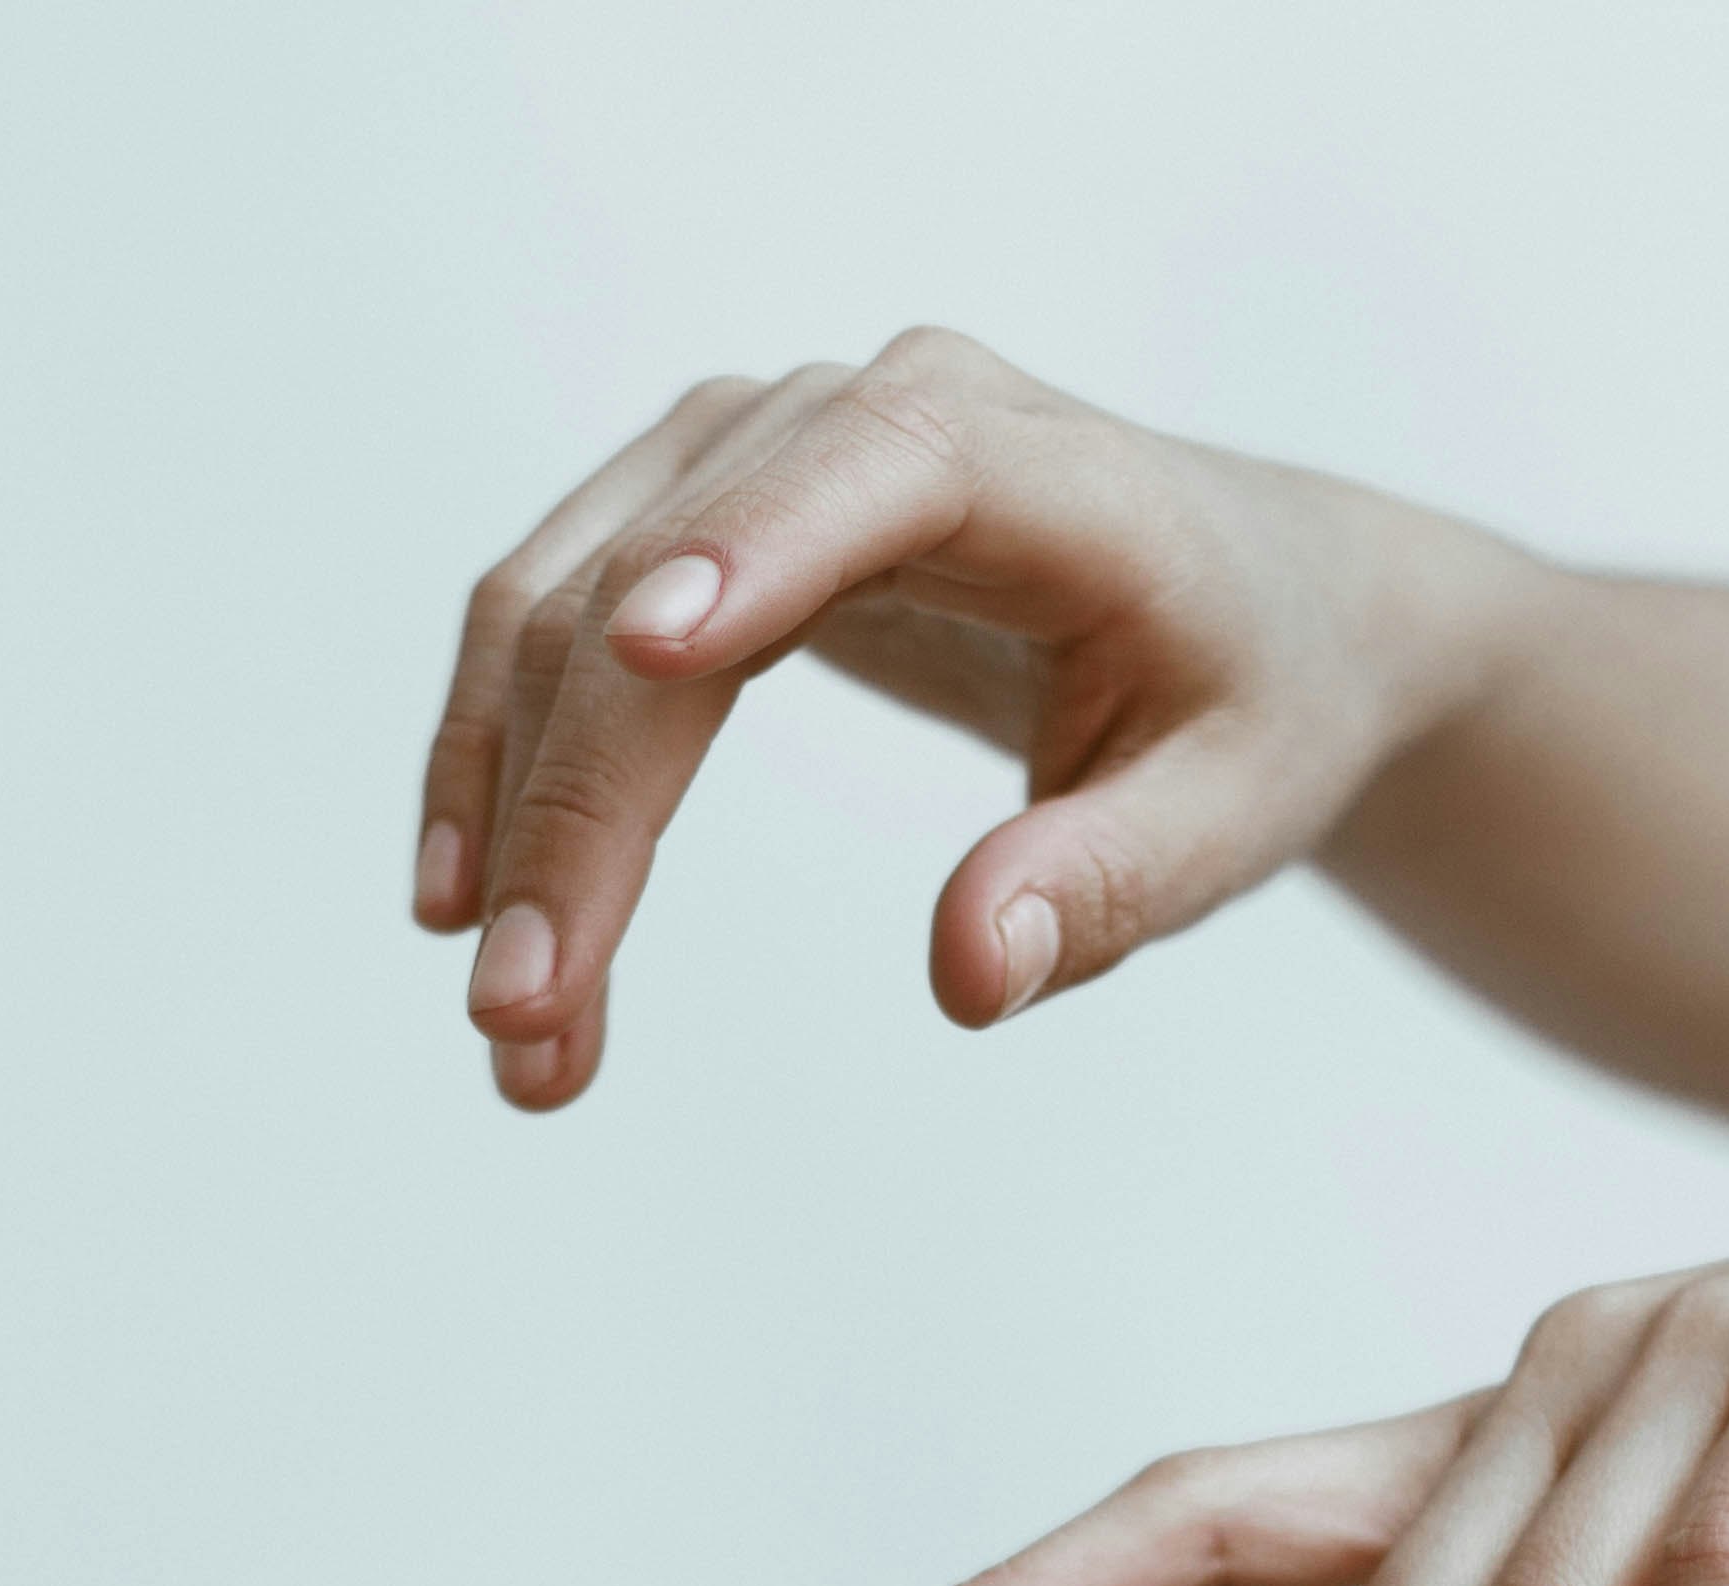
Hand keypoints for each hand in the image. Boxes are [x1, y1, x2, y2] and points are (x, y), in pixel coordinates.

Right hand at [416, 329, 1514, 1107]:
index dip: (752, 551)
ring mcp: (753, 449)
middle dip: (576, 814)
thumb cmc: (1254, 700)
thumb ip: (1106, 885)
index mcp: (1024, 462)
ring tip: (515, 1029)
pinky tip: (467, 899)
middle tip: (525, 1022)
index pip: (876, 472)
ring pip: (562, 612)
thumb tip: (967, 977)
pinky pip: (549, 626)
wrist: (1262, 604)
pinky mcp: (693, 511)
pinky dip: (502, 765)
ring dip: (509, 817)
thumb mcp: (1231, 814)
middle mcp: (864, 413)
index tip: (643, 657)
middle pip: (658, 590)